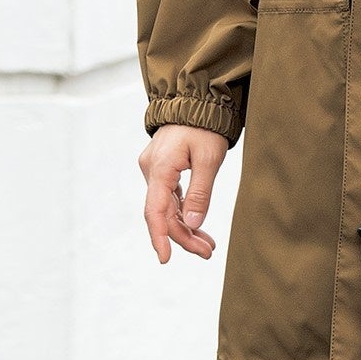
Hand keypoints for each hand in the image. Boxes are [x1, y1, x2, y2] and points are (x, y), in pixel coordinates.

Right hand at [138, 123, 228, 262]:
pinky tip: (197, 227)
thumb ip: (200, 193)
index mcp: (160, 168)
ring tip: (207, 245)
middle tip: (207, 252)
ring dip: (185, 227)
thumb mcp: (209, 159)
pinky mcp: (162, 169)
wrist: (197, 100)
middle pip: (162, 213)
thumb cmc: (204, 126)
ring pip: (166, 207)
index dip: (160, 237)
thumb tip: (191, 225)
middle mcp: (151, 170)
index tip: (166, 258)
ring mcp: (154, 169)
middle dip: (183, 236)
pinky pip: (169, 197)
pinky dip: (182, 213)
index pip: (155, 211)